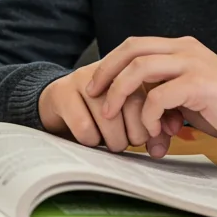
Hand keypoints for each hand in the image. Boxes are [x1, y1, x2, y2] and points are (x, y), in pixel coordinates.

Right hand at [37, 61, 157, 153]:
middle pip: (133, 103)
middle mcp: (108, 69)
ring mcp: (83, 78)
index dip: (154, 120)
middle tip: (132, 142)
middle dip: (137, 133)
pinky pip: (84, 126)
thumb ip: (151, 126)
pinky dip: (92, 141)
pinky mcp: (62, 93)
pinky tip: (92, 139)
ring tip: (114, 143)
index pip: (153, 93)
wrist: (57, 101)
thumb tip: (160, 148)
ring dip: (115, 140)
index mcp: (130, 68)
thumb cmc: (100, 112)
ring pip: (109, 117)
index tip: (152, 136)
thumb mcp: (130, 114)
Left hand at [86, 36, 216, 152]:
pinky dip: (149, 114)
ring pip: (141, 68)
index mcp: (181, 47)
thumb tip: (127, 103)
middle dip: (107, 71)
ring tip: (112, 114)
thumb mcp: (185, 93)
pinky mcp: (200, 83)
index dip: (111, 62)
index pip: (135, 45)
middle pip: (133, 49)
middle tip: (93, 94)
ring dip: (121, 93)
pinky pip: (160, 95)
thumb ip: (160, 88)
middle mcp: (185, 49)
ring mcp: (193, 63)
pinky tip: (152, 129)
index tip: (95, 84)